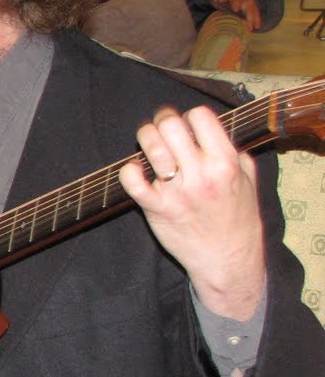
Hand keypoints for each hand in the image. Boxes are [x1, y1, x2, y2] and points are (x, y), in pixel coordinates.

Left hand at [118, 105, 265, 320]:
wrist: (227, 260)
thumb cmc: (237, 219)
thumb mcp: (248, 181)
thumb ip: (234, 153)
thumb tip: (215, 131)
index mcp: (226, 163)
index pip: (200, 116)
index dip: (189, 117)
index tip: (187, 128)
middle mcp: (201, 174)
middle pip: (170, 125)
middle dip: (162, 122)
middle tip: (162, 131)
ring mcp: (177, 191)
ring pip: (150, 145)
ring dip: (146, 141)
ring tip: (151, 151)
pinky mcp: (156, 207)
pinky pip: (131, 180)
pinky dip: (128, 170)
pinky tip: (137, 171)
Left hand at [197, 0, 261, 30]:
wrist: (235, 2)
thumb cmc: (224, 1)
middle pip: (239, 0)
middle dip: (237, 3)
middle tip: (235, 9)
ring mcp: (247, 5)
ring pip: (250, 8)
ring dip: (250, 16)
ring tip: (248, 25)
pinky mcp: (252, 11)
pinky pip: (256, 15)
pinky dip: (257, 20)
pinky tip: (257, 27)